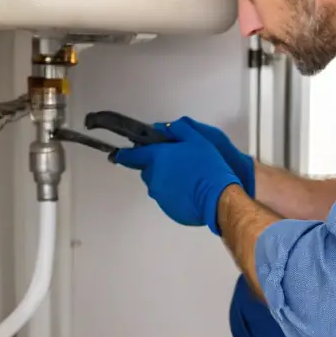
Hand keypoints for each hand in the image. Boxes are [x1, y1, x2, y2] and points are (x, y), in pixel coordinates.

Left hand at [115, 119, 240, 232]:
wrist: (218, 197)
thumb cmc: (208, 166)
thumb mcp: (197, 139)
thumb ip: (178, 130)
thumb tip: (162, 127)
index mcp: (157, 158)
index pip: (130, 156)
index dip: (123, 155)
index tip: (117, 155)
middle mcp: (153, 177)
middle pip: (147, 170)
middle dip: (156, 166)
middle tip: (176, 164)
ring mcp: (159, 195)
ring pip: (157, 184)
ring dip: (166, 180)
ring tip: (186, 179)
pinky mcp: (167, 209)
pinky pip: (166, 198)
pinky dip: (174, 194)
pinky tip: (189, 192)